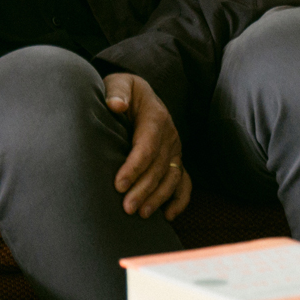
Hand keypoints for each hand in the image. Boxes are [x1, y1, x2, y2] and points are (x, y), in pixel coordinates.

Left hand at [105, 73, 191, 219]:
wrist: (137, 94)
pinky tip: (168, 215)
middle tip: (126, 207)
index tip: (118, 184)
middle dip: (144, 189)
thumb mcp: (118, 83)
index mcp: (156, 117)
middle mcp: (170, 135)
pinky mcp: (175, 160)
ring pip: (172, 177)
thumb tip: (115, 104)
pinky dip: (180, 200)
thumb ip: (116, 91)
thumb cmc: (122, 91)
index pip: (148, 146)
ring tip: (142, 214)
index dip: (135, 166)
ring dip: (159, 197)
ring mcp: (175, 149)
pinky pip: (184, 182)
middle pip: (160, 167)